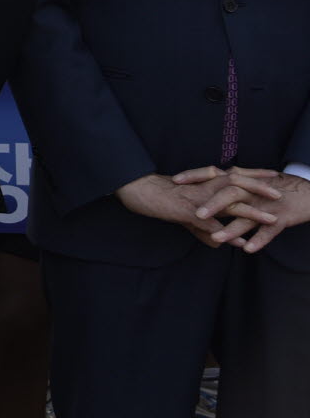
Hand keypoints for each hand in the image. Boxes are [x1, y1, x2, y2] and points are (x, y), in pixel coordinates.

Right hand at [118, 171, 264, 247]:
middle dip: (260, 189)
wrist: (138, 191)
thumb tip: (217, 243)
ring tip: (271, 219)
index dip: (254, 175)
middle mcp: (204, 188)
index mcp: (204, 183)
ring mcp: (198, 200)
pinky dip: (228, 234)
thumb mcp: (183, 214)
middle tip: (279, 194)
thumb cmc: (158, 198)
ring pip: (230, 204)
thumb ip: (203, 228)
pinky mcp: (189, 211)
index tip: (273, 175)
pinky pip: (213, 225)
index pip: (234, 175)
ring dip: (253, 212)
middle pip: (238, 184)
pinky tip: (240, 243)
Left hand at [181, 167, 309, 251]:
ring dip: (231, 229)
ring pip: (247, 216)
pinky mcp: (281, 219)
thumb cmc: (278, 188)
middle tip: (195, 215)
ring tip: (216, 238)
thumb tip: (215, 174)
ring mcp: (266, 205)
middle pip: (229, 194)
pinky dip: (259, 240)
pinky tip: (247, 249)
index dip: (195, 176)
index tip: (175, 180)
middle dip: (212, 204)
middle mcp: (252, 191)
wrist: (308, 194)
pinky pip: (269, 232)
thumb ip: (233, 180)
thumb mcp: (253, 181)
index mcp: (242, 181)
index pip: (215, 175)